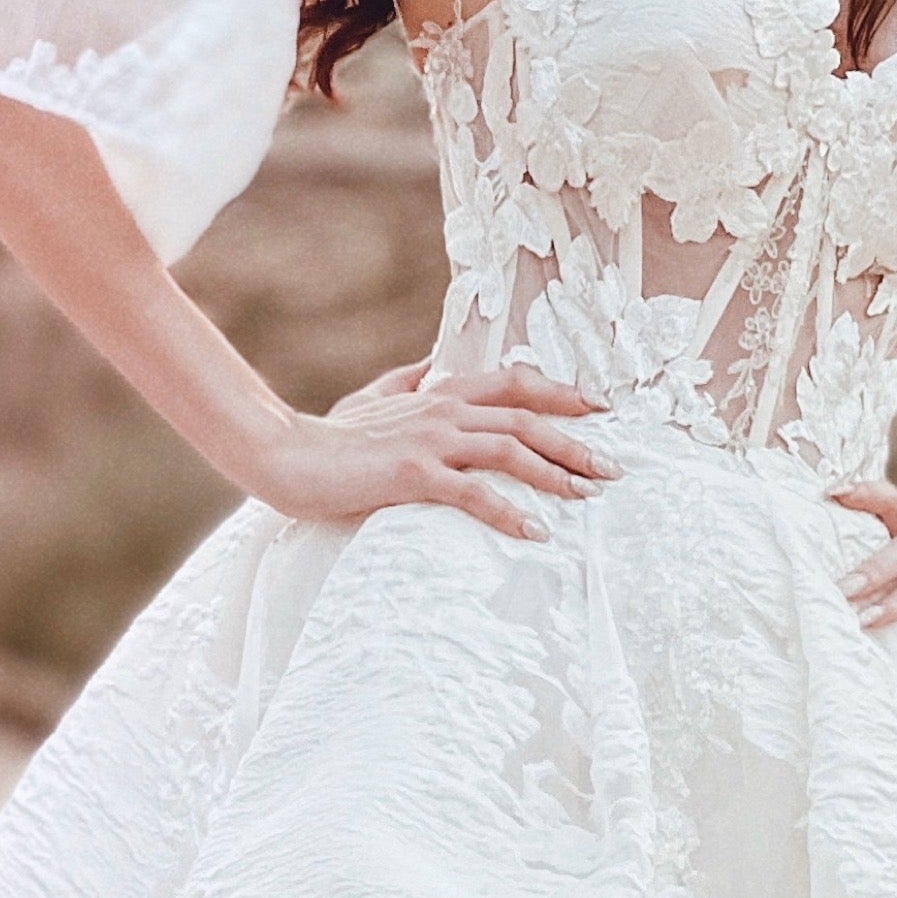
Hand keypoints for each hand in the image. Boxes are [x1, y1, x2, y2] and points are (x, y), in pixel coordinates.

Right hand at [252, 365, 615, 539]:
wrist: (285, 455)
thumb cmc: (327, 436)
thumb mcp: (369, 398)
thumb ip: (403, 381)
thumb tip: (425, 365)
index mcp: (436, 393)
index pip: (512, 384)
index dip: (558, 392)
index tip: (597, 406)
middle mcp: (441, 409)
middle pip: (525, 419)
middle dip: (575, 441)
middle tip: (611, 468)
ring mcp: (429, 439)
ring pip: (510, 450)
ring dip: (555, 473)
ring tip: (587, 495)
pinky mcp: (414, 473)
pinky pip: (475, 493)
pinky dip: (510, 512)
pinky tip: (535, 532)